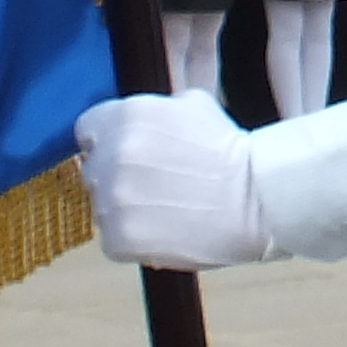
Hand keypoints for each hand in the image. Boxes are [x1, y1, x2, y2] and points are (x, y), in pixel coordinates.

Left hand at [76, 87, 273, 268]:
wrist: (258, 198)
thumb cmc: (233, 152)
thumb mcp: (193, 105)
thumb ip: (154, 111)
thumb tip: (137, 120)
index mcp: (127, 115)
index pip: (87, 130)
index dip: (106, 143)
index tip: (127, 156)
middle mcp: (113, 155)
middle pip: (94, 170)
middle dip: (117, 178)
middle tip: (154, 186)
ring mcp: (114, 199)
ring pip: (101, 208)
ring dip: (125, 211)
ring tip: (165, 212)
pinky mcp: (120, 238)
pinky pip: (111, 241)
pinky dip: (132, 242)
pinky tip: (163, 232)